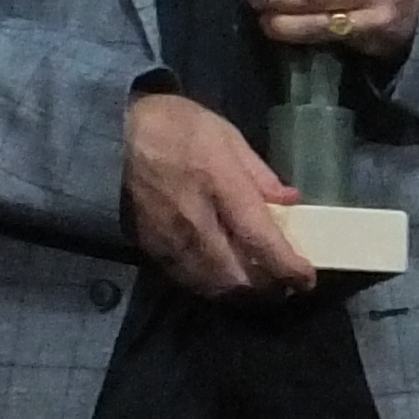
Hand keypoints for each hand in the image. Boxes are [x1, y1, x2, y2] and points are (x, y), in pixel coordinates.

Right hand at [121, 91, 310, 299]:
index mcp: (219, 183)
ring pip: (216, 286)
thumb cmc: (174, 127)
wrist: (111, 137)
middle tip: (288, 283)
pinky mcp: (154, 252)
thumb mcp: (225, 134)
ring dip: (244, 291)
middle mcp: (195, 221)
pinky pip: (192, 282)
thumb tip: (290, 202)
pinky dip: (217, 286)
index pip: (260, 238)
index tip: (307, 279)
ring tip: (262, 283)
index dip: (288, 265)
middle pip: (240, 276)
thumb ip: (259, 173)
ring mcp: (172, 242)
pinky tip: (227, 277)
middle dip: (269, 287)